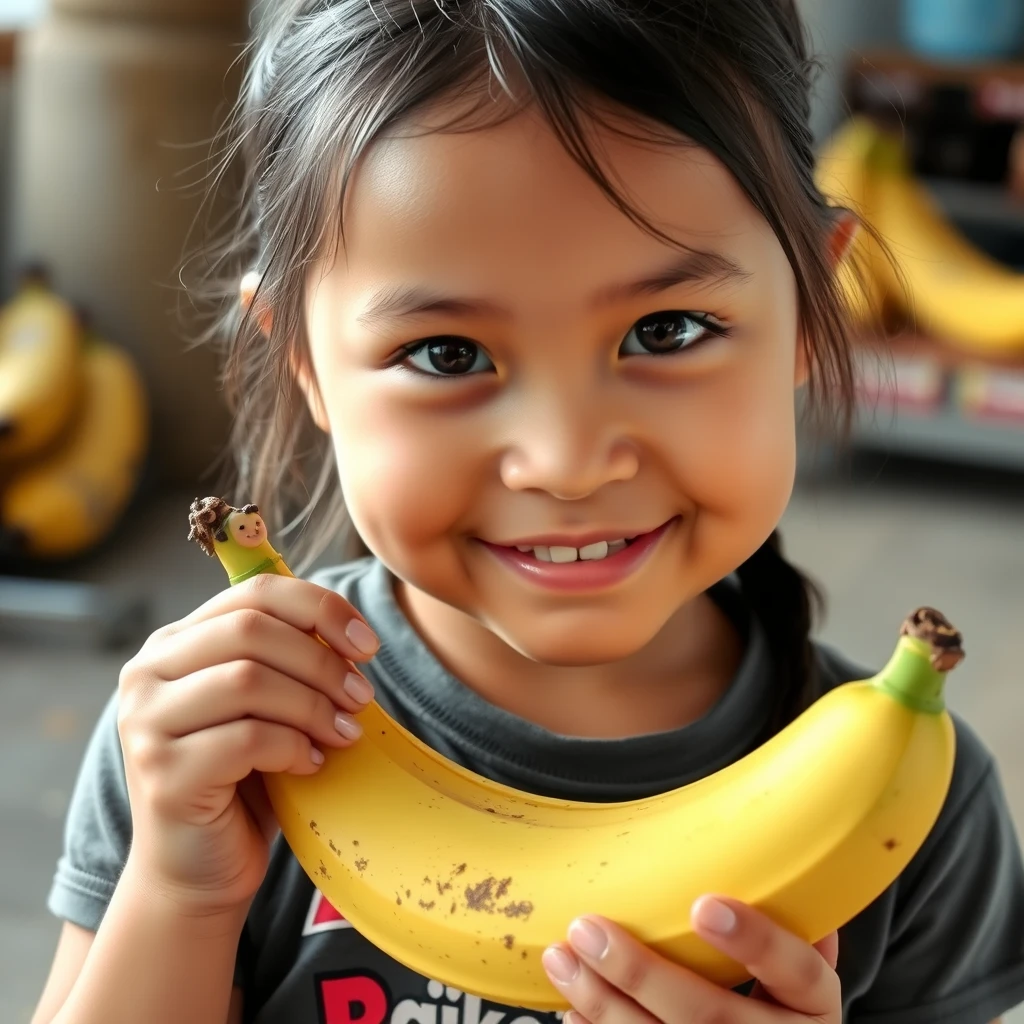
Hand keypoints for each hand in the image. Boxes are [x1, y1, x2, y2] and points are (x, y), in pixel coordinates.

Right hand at [116, 573, 379, 914]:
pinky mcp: (162, 774)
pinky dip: (294, 748)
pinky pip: (247, 739)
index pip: (255, 592)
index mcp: (176, 642)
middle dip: (322, 662)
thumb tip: (350, 630)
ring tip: (344, 733)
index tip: (368, 645)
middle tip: (362, 697)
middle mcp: (147, 672)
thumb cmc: (243, 779)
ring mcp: (145, 722)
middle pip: (253, 630)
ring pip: (249, 680)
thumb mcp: (265, 705)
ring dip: (313, 705)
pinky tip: (312, 765)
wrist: (198, 870)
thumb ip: (287, 658)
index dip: (321, 608)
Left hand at [542, 896, 840, 1022]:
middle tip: (589, 929)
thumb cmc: (784, 1005)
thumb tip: (776, 858)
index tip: (704, 904)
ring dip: (602, 1003)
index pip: (797, 971)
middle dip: (641, 973)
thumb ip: (791, 927)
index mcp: (812, 1007)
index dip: (754, 939)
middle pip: (710, 1015)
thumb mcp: (801, 975)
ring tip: (561, 959)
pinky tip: (572, 1010)